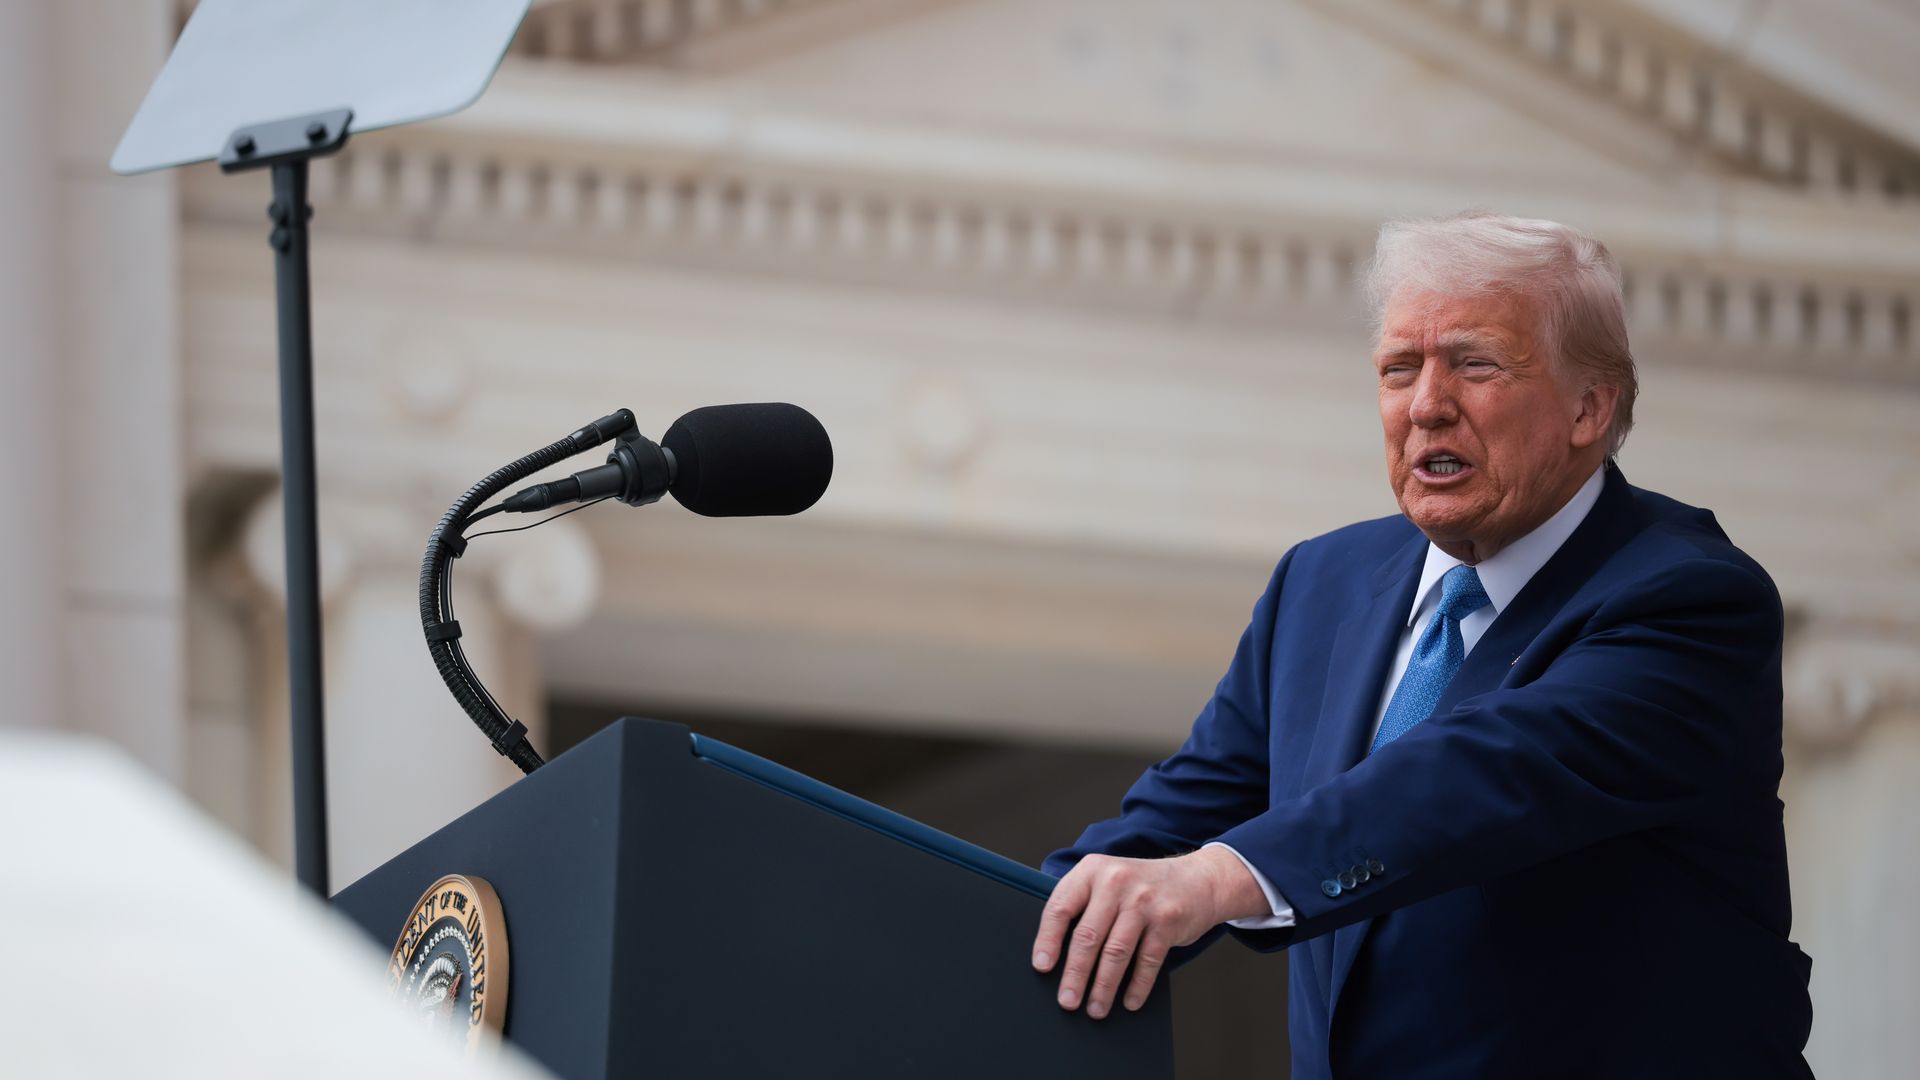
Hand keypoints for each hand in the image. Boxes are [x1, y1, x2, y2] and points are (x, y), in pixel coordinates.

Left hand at [1031, 846, 1267, 1018]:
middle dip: (1075, 975)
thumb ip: (1084, 904)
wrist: (1198, 879)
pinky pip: (1147, 961)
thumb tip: (1054, 953)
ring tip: (1095, 1009)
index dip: (1048, 940)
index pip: (1060, 907)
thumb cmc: (1142, 886)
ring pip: (1116, 952)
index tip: (1042, 967)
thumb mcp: (1109, 880)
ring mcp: (1144, 901)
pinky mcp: (1167, 920)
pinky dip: (1137, 986)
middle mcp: (1116, 882)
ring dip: (1103, 987)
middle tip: (1067, 1000)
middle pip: (1087, 936)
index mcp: (1092, 870)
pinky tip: (1129, 1001)